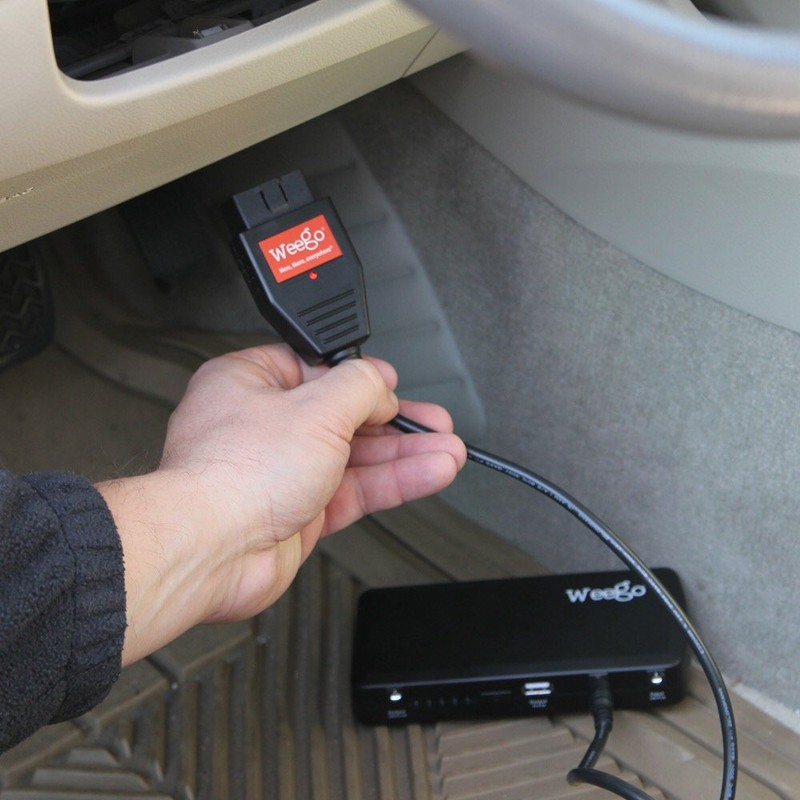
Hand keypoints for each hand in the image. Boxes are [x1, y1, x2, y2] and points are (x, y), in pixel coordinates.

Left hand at [97, 345, 465, 664]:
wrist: (212, 551)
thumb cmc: (234, 475)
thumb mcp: (316, 407)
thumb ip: (360, 386)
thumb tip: (382, 382)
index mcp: (250, 383)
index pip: (317, 370)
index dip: (360, 377)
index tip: (395, 386)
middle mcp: (264, 426)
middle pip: (344, 415)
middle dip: (395, 421)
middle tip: (433, 422)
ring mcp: (281, 472)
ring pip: (355, 457)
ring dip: (404, 454)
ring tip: (447, 450)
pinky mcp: (298, 512)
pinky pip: (355, 491)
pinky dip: (393, 483)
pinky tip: (427, 473)